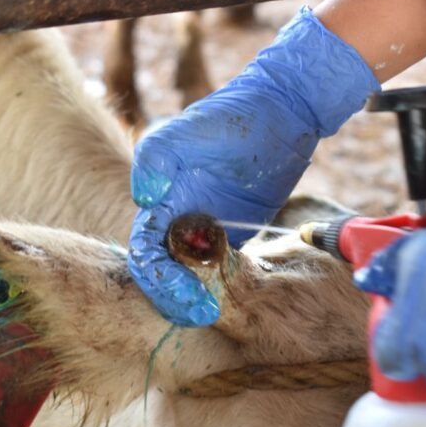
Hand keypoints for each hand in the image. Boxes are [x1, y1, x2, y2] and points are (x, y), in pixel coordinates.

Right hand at [129, 7, 378, 326]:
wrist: (281, 113)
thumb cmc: (229, 118)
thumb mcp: (184, 132)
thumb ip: (154, 158)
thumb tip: (143, 198)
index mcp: (161, 200)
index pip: (145, 250)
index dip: (157, 277)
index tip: (181, 294)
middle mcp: (180, 218)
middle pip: (165, 270)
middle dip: (175, 296)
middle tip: (200, 313)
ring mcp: (208, 228)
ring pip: (192, 274)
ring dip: (198, 296)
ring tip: (212, 312)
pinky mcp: (236, 233)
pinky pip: (223, 268)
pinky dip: (222, 285)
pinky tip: (232, 297)